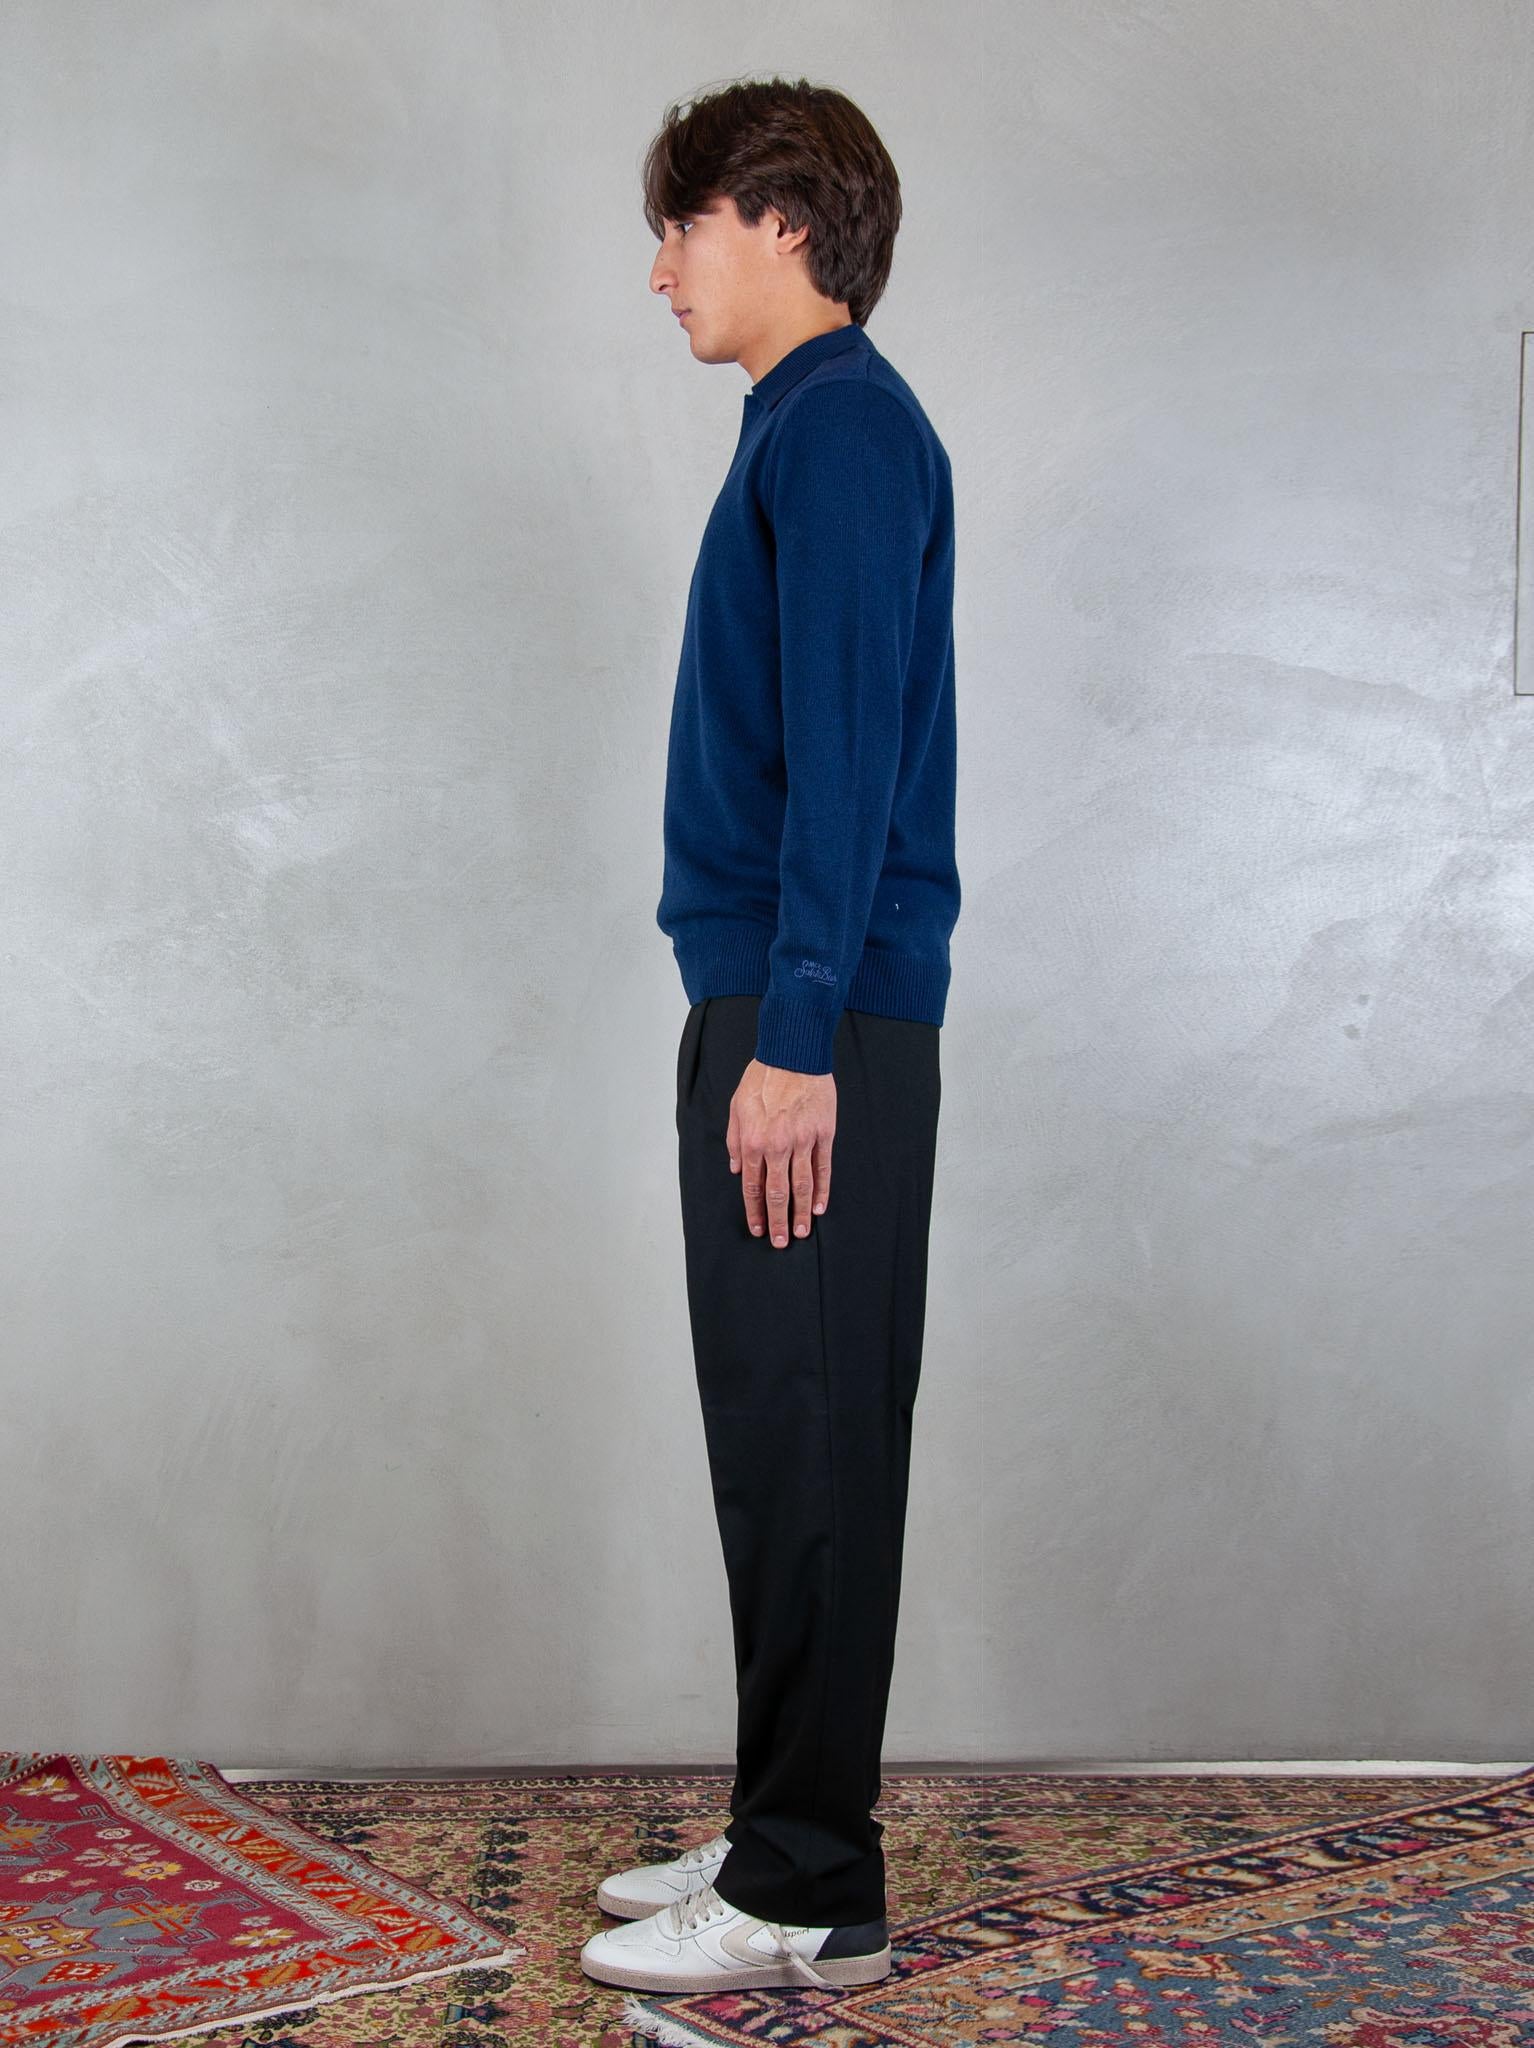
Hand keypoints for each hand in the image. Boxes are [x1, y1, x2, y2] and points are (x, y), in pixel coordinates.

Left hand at [726, 1058, 834, 1247]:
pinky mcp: (824, 1134)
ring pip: (802, 1185)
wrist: (793, 1054)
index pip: (753, 1186)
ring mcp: (803, 1141)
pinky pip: (823, 1168)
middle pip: (777, 1193)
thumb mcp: (736, 1106)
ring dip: (802, 1212)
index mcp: (753, 1141)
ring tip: (802, 1232)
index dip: (755, 1211)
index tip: (758, 1229)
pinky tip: (820, 1206)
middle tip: (781, 1242)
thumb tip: (737, 1169)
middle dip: (778, 1221)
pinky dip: (821, 1189)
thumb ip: (735, 1140)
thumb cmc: (762, 1077)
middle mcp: (777, 1145)